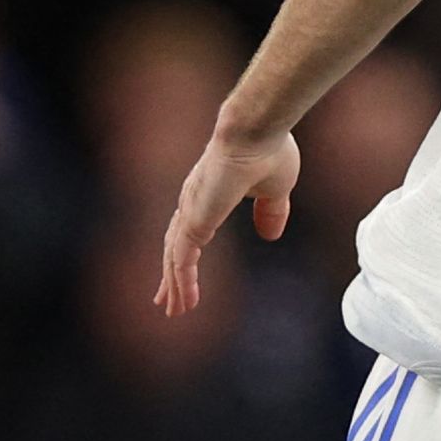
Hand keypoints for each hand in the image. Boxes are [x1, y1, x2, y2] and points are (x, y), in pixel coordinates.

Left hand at [156, 122, 297, 315]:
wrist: (258, 130)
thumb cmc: (269, 149)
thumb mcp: (276, 190)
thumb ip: (271, 212)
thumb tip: (270, 235)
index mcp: (208, 195)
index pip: (189, 231)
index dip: (185, 254)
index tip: (182, 274)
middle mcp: (193, 202)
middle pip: (174, 247)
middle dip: (170, 276)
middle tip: (164, 300)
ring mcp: (192, 210)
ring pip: (175, 258)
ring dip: (174, 286)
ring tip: (174, 311)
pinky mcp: (195, 219)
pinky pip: (183, 259)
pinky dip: (182, 281)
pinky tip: (185, 301)